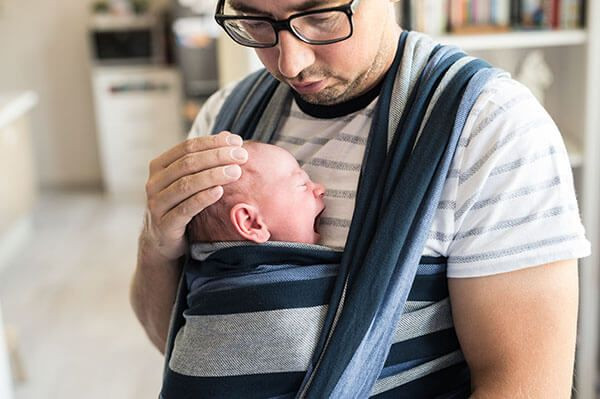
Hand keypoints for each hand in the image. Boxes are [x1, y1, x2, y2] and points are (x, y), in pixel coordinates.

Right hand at [143, 131, 247, 259]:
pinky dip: (203, 198)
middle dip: (217, 156)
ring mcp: (157, 204)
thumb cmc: (180, 205)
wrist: (162, 240)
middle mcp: (154, 183)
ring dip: (213, 175)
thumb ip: (204, 160)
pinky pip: (186, 209)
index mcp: (159, 166)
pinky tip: (220, 191)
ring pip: (186, 184)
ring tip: (236, 172)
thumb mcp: (189, 181)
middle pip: (188, 163)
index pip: (187, 147)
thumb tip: (228, 136)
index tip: (237, 141)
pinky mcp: (165, 224)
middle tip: (242, 156)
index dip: (213, 142)